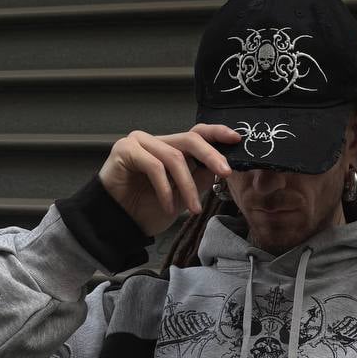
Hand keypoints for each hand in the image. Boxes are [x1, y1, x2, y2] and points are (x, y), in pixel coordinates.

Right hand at [98, 123, 241, 236]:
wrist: (120, 224)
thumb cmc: (147, 209)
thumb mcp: (183, 196)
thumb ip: (199, 178)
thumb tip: (221, 168)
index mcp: (171, 148)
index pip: (196, 133)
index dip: (217, 133)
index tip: (236, 139)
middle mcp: (156, 141)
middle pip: (190, 139)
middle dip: (211, 156)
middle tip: (225, 173)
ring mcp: (139, 142)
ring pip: (174, 158)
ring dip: (187, 187)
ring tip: (193, 209)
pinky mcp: (125, 150)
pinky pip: (154, 166)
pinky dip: (165, 189)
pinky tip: (168, 207)